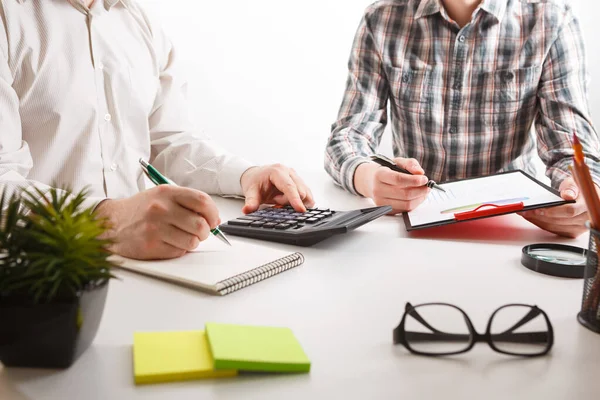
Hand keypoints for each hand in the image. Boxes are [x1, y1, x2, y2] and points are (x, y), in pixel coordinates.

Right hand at [95, 185, 219, 259]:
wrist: (112, 222)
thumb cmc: (142, 209)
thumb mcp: (163, 196)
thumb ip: (188, 203)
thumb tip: (214, 219)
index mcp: (167, 193)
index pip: (202, 201)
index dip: (213, 213)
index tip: (213, 220)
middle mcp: (161, 209)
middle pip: (200, 225)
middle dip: (205, 232)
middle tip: (199, 232)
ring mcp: (155, 228)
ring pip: (192, 241)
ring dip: (192, 242)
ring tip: (182, 237)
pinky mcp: (150, 246)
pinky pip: (179, 252)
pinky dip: (179, 249)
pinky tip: (168, 242)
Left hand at [240, 164, 314, 213]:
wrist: (256, 175)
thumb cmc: (255, 181)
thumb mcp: (251, 192)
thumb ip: (251, 201)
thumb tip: (247, 210)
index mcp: (277, 171)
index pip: (290, 187)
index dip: (296, 199)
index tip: (301, 210)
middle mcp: (289, 172)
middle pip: (299, 191)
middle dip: (288, 202)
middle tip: (275, 200)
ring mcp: (295, 176)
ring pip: (305, 194)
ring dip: (294, 202)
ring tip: (280, 199)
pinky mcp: (300, 182)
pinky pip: (306, 195)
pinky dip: (299, 201)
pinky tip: (287, 200)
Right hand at [354, 157, 429, 213]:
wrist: (371, 181)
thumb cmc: (387, 171)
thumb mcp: (397, 162)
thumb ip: (410, 164)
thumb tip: (420, 173)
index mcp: (380, 175)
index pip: (398, 179)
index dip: (414, 180)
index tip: (424, 179)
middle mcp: (378, 189)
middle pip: (405, 194)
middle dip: (420, 190)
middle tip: (427, 186)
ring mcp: (381, 202)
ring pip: (406, 204)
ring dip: (419, 198)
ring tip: (424, 191)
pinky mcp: (386, 210)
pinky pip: (405, 210)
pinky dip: (414, 204)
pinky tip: (417, 197)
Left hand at [519, 177, 595, 237]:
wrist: (582, 197)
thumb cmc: (577, 190)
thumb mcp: (574, 183)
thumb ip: (570, 188)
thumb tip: (567, 194)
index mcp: (587, 206)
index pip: (569, 211)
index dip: (552, 211)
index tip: (538, 208)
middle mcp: (585, 219)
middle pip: (559, 221)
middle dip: (540, 216)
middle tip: (526, 210)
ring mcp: (579, 228)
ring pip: (554, 227)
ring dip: (538, 221)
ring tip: (526, 213)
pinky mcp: (571, 232)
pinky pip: (554, 230)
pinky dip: (541, 224)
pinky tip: (533, 218)